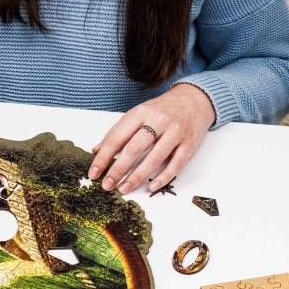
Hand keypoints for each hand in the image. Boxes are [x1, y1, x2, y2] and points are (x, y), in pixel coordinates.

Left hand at [88, 83, 216, 194]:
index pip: (117, 137)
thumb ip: (119, 131)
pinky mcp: (189, 143)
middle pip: (134, 148)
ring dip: (137, 176)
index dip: (103, 157)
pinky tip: (151, 187)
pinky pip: (176, 164)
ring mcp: (175, 132)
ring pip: (154, 158)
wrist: (195, 99)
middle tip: (107, 185)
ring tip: (124, 189)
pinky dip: (163, 177)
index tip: (94, 172)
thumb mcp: (138, 113)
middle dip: (118, 169)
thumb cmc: (163, 109)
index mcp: (141, 113)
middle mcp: (158, 121)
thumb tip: (97, 150)